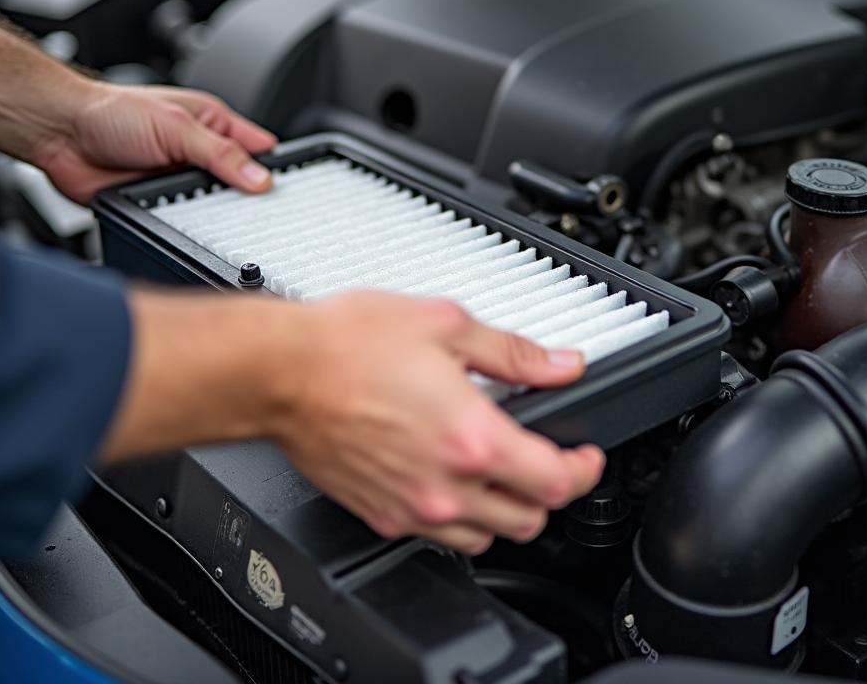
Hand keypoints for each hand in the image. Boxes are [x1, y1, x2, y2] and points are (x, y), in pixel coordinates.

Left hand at [37, 82, 277, 202]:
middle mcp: (198, 152)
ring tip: (218, 217)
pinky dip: (184, 225)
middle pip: (238, 182)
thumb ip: (221, 154)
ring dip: (212, 213)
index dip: (274, 168)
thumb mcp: (178, 127)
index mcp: (212, 124)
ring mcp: (177, 179)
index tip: (286, 189)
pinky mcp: (155, 203)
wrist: (59, 133)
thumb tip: (260, 178)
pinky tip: (185, 224)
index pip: (258, 149)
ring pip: (211, 206)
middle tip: (257, 211)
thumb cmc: (110, 111)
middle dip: (246, 197)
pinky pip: (180, 222)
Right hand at [279, 292, 605, 553]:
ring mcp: (411, 508)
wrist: (279, 373)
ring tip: (502, 473)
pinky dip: (459, 519)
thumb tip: (561, 364)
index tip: (587, 455)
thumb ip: (514, 353)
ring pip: (486, 539)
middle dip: (549, 492)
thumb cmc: (348, 345)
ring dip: (506, 511)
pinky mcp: (380, 515)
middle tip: (548, 460)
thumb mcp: (447, 327)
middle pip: (528, 520)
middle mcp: (445, 486)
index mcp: (472, 438)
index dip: (585, 469)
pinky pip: (438, 538)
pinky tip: (450, 480)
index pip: (556, 481)